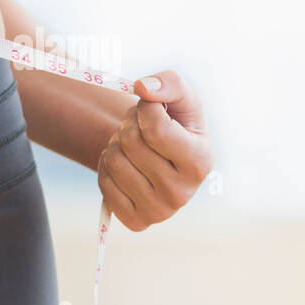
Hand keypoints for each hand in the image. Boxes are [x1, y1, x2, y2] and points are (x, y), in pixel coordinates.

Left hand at [97, 69, 212, 230]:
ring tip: (132, 144)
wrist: (161, 156)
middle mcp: (183, 193)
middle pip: (132, 143)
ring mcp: (159, 211)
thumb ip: (169, 83)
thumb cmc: (175, 123)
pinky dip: (106, 166)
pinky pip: (103, 183)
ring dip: (116, 143)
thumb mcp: (181, 98)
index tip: (150, 107)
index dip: (145, 109)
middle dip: (129, 124)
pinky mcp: (136, 221)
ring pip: (114, 160)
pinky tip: (125, 164)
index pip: (156, 129)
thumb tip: (143, 88)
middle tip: (139, 126)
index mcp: (201, 162)